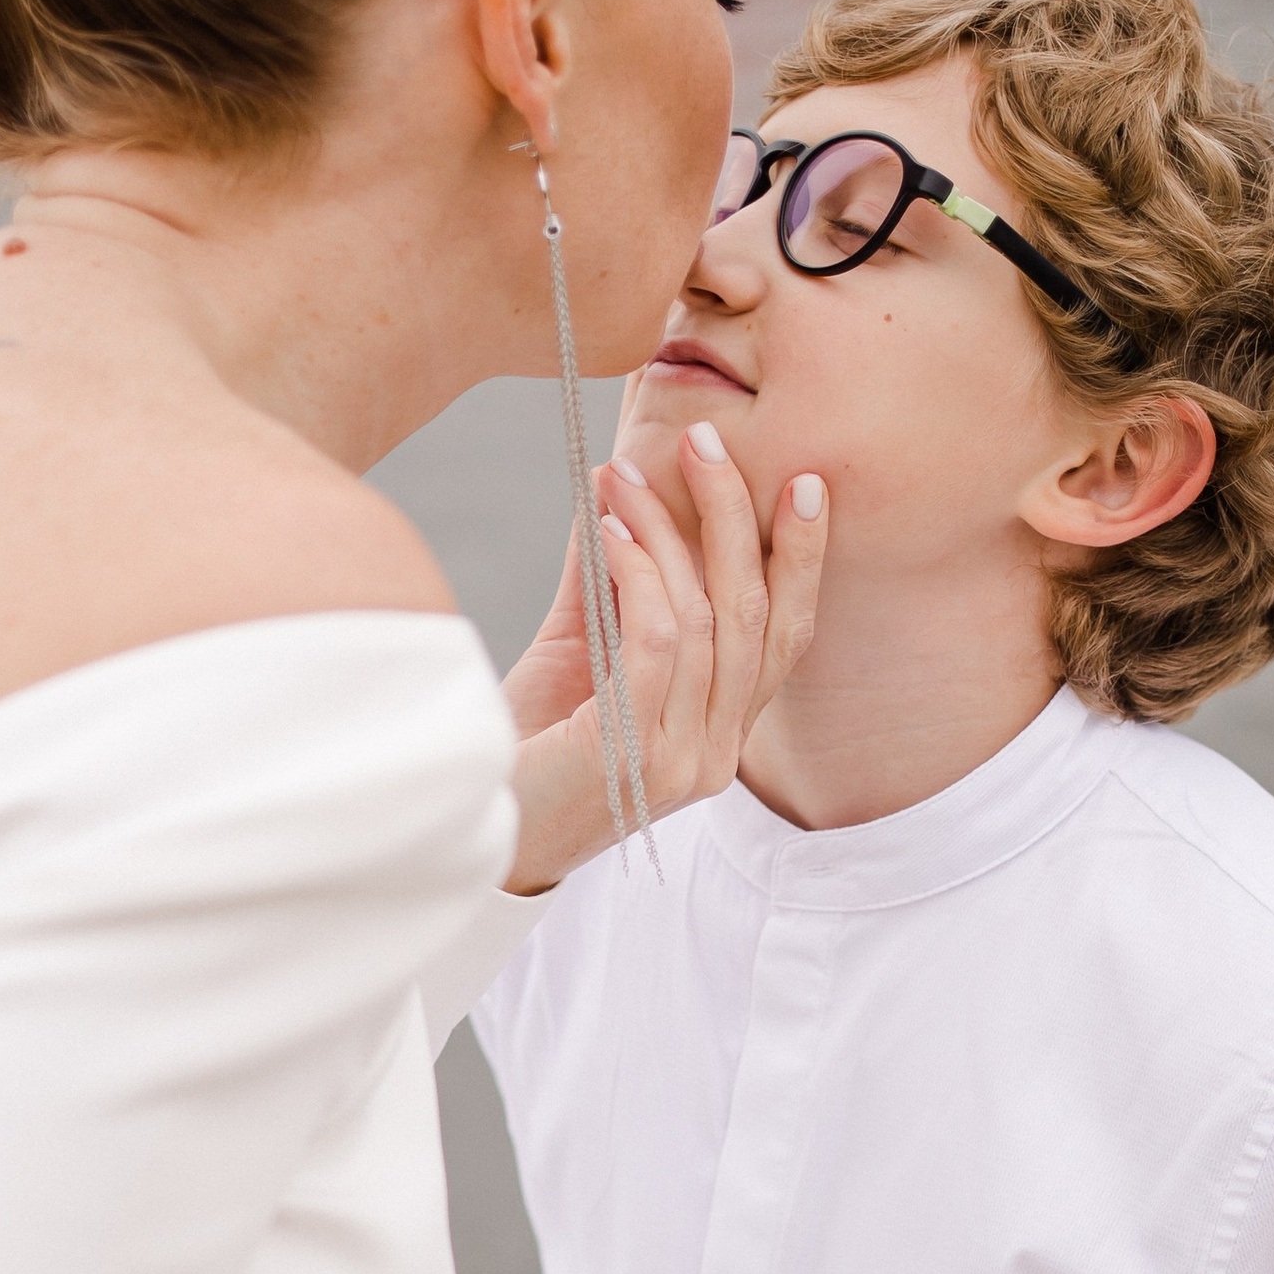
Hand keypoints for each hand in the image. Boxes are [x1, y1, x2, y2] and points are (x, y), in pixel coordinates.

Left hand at [503, 415, 825, 892]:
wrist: (469, 833)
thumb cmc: (523, 750)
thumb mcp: (578, 655)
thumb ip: (610, 585)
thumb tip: (620, 490)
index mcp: (720, 734)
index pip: (785, 638)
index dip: (802, 561)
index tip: (804, 485)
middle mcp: (718, 754)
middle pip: (756, 614)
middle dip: (738, 517)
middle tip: (706, 440)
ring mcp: (684, 760)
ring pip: (708, 619)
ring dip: (668, 532)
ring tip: (627, 476)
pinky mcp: (638, 753)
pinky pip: (660, 640)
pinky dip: (638, 572)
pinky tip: (609, 530)